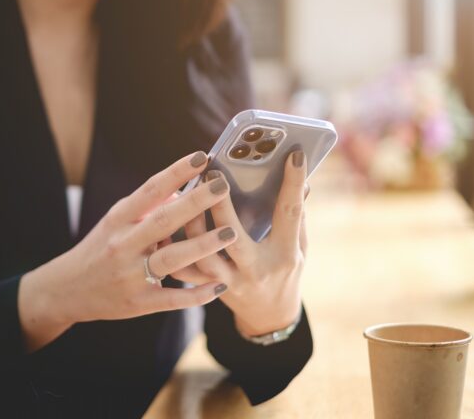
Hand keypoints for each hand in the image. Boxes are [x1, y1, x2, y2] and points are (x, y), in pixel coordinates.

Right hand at [18, 151, 237, 351]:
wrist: (68, 289)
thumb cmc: (100, 248)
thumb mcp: (116, 222)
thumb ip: (148, 208)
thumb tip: (182, 192)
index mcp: (118, 220)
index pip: (150, 191)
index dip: (176, 173)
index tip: (201, 157)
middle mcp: (123, 245)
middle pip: (163, 220)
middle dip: (195, 203)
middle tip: (222, 186)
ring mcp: (131, 275)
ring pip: (171, 258)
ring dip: (202, 245)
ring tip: (230, 232)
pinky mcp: (139, 302)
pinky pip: (172, 298)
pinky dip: (196, 294)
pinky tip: (218, 286)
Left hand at [172, 150, 308, 335]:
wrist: (269, 317)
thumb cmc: (286, 273)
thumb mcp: (300, 248)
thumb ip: (297, 217)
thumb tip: (303, 181)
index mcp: (285, 255)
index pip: (290, 215)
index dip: (293, 185)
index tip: (293, 155)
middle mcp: (255, 269)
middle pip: (233, 236)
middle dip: (221, 205)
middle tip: (213, 174)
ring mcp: (231, 282)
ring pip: (203, 255)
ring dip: (192, 224)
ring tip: (188, 193)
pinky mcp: (209, 288)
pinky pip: (186, 271)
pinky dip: (175, 248)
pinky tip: (169, 224)